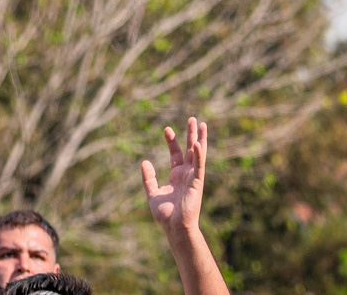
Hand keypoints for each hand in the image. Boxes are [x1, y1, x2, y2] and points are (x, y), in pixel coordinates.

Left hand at [141, 116, 209, 249]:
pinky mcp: (197, 182)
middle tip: (192, 118)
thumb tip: (144, 161)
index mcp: (177, 175)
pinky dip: (199, 154)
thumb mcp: (153, 193)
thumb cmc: (166, 214)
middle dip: (190, 134)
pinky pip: (199, 165)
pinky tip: (197, 143)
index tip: (167, 129)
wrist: (175, 228)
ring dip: (200, 139)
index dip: (172, 141)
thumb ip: (149, 178)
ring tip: (202, 124)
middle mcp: (186, 173)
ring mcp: (193, 176)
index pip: (176, 153)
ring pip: (198, 154)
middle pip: (190, 149)